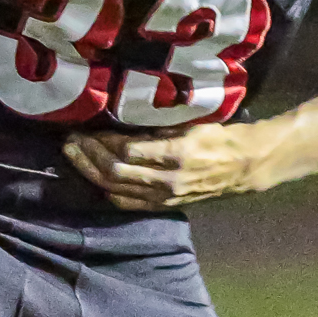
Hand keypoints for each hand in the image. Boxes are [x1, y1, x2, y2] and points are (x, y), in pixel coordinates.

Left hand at [64, 96, 317, 210]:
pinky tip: (96, 178)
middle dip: (87, 157)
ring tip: (75, 156)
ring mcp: (166, 195)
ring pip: (117, 190)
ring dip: (91, 173)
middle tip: (69, 141)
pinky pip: (129, 203)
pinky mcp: (166, 204)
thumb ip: (159, 121)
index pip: (126, 151)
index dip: (100, 141)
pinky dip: (108, 191)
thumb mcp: (192, 118)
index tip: (83, 126)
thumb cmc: (221, 134)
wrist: (248, 165)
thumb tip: (123, 112)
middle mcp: (169, 179)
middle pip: (114, 173)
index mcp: (176, 154)